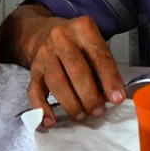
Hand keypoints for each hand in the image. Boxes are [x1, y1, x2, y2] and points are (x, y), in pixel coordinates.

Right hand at [22, 14, 123, 128]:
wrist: (43, 32)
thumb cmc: (76, 43)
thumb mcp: (93, 43)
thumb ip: (102, 67)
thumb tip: (110, 96)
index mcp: (83, 28)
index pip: (99, 56)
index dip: (109, 79)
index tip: (117, 99)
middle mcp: (61, 38)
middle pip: (76, 70)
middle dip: (89, 95)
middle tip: (98, 111)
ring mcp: (44, 54)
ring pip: (57, 82)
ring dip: (71, 103)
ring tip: (82, 115)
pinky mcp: (33, 70)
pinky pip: (34, 91)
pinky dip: (42, 108)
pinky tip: (51, 121)